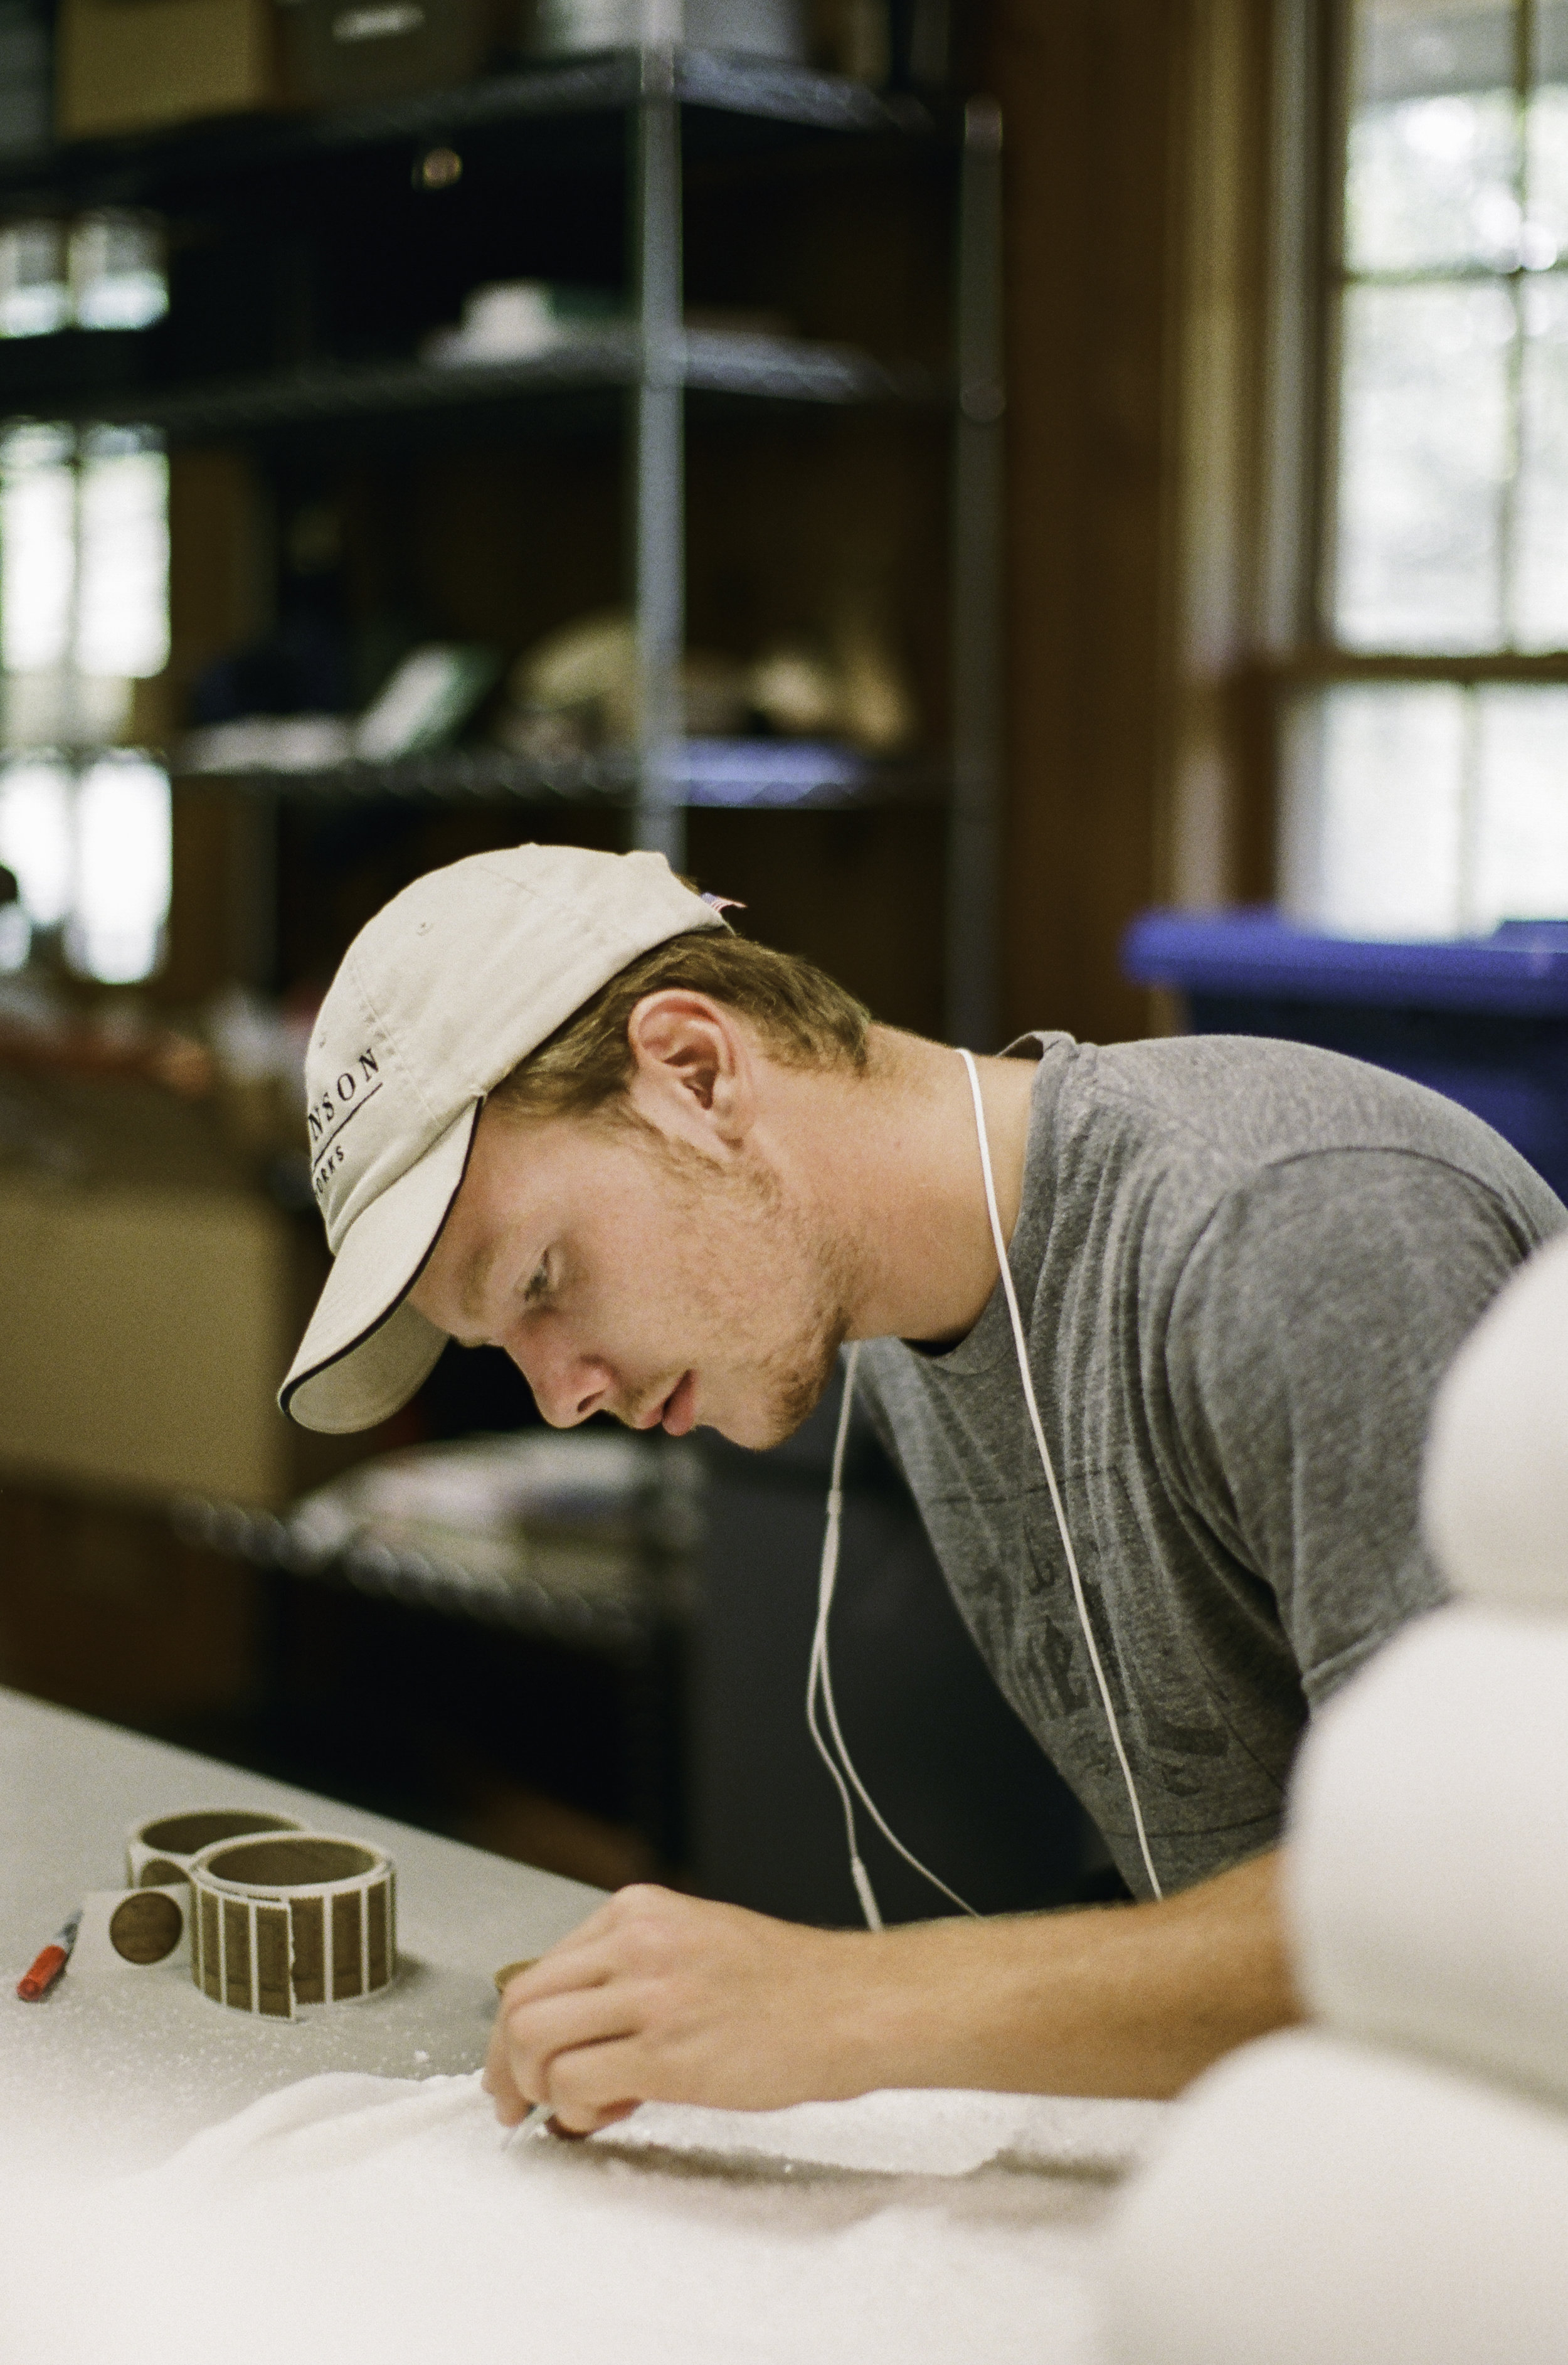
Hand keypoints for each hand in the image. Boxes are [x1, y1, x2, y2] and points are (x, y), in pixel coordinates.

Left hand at [483, 1883, 880, 2133]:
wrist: (852, 2007)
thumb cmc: (787, 1986)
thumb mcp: (694, 1941)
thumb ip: (630, 1970)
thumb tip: (575, 2028)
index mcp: (638, 1912)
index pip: (540, 1967)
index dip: (516, 2027)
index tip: (517, 2063)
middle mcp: (636, 1942)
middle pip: (521, 2001)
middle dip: (505, 2063)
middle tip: (515, 2101)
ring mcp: (650, 1994)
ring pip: (534, 2039)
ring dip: (536, 2087)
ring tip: (573, 2109)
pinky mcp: (666, 2052)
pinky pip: (575, 2081)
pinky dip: (574, 2108)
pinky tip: (610, 2112)